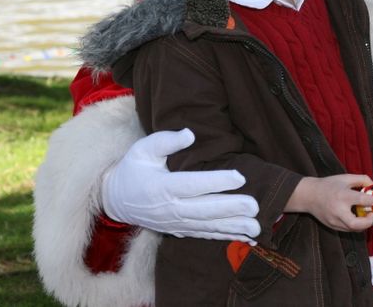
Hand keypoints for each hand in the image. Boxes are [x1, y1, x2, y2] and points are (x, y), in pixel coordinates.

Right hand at [101, 128, 260, 240]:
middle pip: (204, 209)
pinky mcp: (179, 230)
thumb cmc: (133, 168)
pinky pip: (204, 235)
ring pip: (208, 226)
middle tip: (255, 206)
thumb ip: (166, 141)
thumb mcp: (143, 149)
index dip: (217, 181)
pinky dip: (225, 237)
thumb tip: (189, 134)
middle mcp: (169, 208)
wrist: (115, 199)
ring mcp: (174, 222)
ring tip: (257, 228)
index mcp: (161, 187)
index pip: (193, 184)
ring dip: (233, 228)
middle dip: (231, 208)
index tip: (240, 177)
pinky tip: (245, 238)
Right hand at [286, 174, 372, 231]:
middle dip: (369, 221)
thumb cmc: (328, 185)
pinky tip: (356, 217)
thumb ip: (362, 179)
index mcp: (343, 196)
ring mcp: (334, 220)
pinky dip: (355, 225)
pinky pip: (348, 229)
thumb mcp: (346, 178)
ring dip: (363, 224)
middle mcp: (338, 210)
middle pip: (357, 224)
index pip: (363, 200)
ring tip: (365, 215)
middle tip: (372, 214)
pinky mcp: (332, 226)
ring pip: (354, 229)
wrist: (309, 195)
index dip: (372, 200)